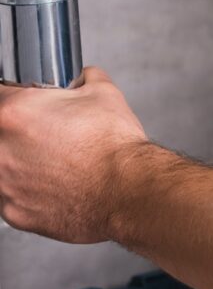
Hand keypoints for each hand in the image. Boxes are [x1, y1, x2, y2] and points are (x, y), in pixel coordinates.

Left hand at [0, 68, 147, 242]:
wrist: (125, 190)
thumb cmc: (112, 145)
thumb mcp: (103, 91)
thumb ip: (84, 77)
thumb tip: (82, 77)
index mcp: (15, 113)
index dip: (16, 96)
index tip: (26, 103)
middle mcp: (1, 149)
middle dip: (19, 129)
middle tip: (45, 130)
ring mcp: (4, 185)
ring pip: (3, 165)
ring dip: (20, 159)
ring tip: (52, 158)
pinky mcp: (13, 212)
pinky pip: (12, 195)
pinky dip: (29, 188)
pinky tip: (55, 182)